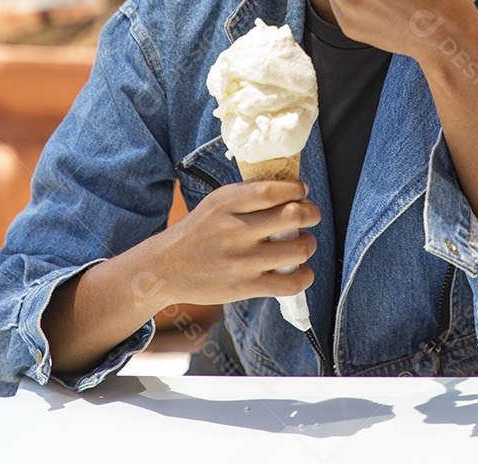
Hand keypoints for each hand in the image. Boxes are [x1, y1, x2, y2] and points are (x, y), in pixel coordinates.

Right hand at [153, 180, 319, 307]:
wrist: (165, 267)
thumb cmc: (198, 231)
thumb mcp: (216, 202)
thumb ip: (249, 195)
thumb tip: (292, 189)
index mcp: (227, 203)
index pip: (274, 190)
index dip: (297, 189)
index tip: (303, 191)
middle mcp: (235, 229)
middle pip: (293, 216)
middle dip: (312, 213)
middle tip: (310, 214)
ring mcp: (240, 260)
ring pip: (298, 249)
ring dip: (310, 243)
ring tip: (304, 242)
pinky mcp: (243, 287)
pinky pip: (289, 283)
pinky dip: (304, 276)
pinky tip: (301, 270)